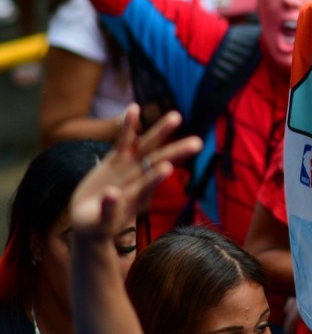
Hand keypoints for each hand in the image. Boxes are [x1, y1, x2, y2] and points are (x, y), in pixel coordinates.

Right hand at [70, 105, 201, 239]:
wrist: (91, 220)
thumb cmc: (98, 226)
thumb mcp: (101, 223)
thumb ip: (109, 209)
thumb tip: (112, 193)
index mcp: (135, 198)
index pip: (148, 185)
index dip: (156, 177)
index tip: (167, 168)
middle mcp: (137, 179)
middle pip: (157, 162)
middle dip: (176, 152)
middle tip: (198, 143)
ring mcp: (128, 167)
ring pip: (146, 147)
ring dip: (160, 132)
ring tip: (176, 117)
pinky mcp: (116, 160)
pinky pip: (124, 140)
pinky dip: (128, 125)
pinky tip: (134, 107)